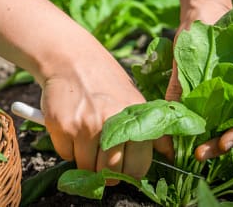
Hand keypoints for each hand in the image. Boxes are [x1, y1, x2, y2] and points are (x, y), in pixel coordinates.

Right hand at [40, 45, 151, 182]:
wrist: (71, 59)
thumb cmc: (104, 79)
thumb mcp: (134, 99)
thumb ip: (152, 129)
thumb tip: (169, 154)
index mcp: (134, 119)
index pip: (137, 168)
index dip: (128, 170)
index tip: (121, 164)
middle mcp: (111, 124)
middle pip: (109, 174)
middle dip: (104, 169)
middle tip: (100, 153)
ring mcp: (84, 126)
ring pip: (85, 167)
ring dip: (85, 158)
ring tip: (85, 135)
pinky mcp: (62, 126)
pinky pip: (65, 155)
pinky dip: (67, 147)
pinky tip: (71, 126)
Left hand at [154, 0, 232, 161]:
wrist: (202, 13)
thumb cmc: (203, 28)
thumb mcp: (189, 53)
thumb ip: (181, 81)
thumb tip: (169, 113)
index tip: (222, 143)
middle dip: (224, 143)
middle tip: (200, 154)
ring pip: (232, 123)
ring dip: (216, 140)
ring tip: (196, 151)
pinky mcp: (219, 94)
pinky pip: (220, 115)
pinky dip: (209, 128)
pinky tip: (194, 135)